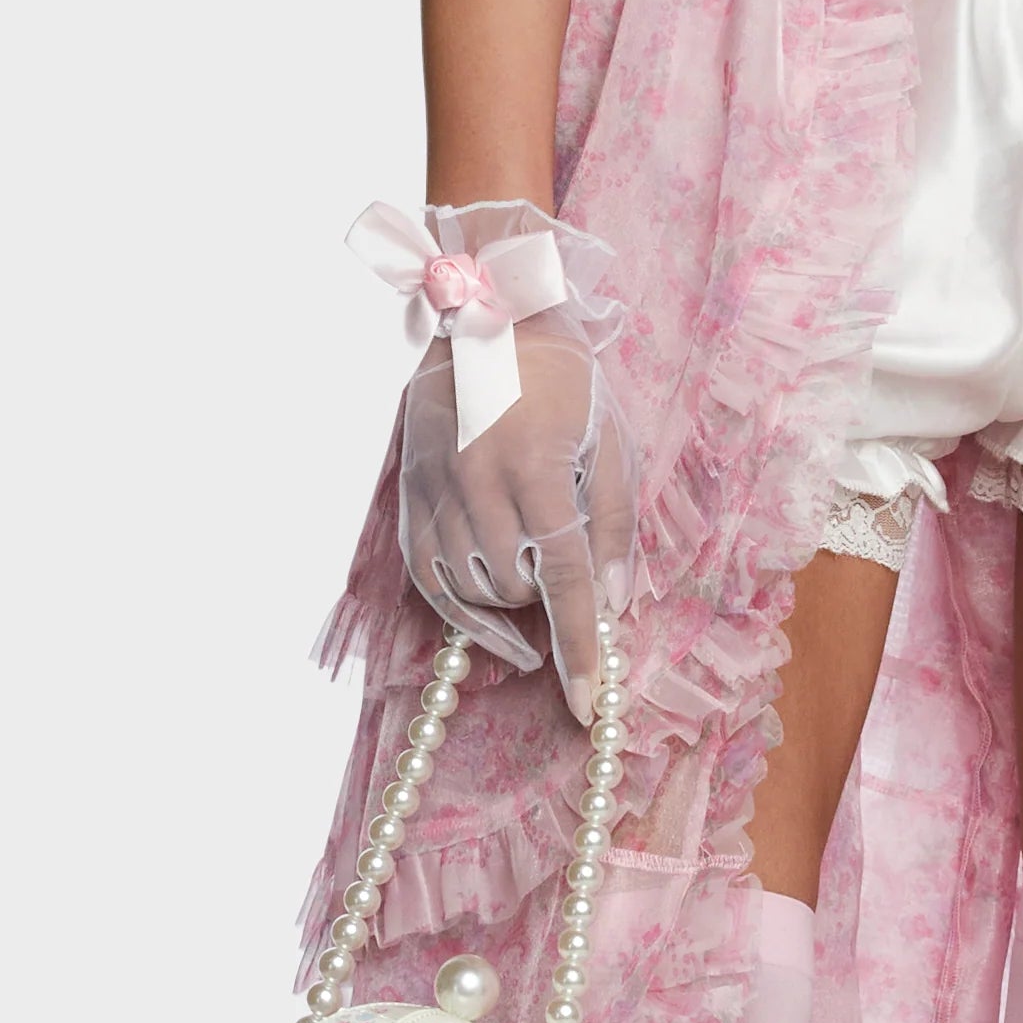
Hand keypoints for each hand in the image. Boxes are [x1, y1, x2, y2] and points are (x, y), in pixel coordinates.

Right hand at [352, 197, 639, 720]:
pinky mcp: (409, 492)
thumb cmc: (565, 380)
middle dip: (544, 602)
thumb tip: (614, 604)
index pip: (563, 580)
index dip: (579, 647)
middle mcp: (478, 482)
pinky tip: (482, 612)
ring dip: (503, 604)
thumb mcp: (609, 442)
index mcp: (538, 468)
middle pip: (512, 589)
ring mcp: (436, 488)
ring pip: (466, 588)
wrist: (489, 317)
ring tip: (529, 587)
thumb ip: (613, 525)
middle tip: (563, 577)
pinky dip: (455, 604)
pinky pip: (426, 573)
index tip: (587, 705)